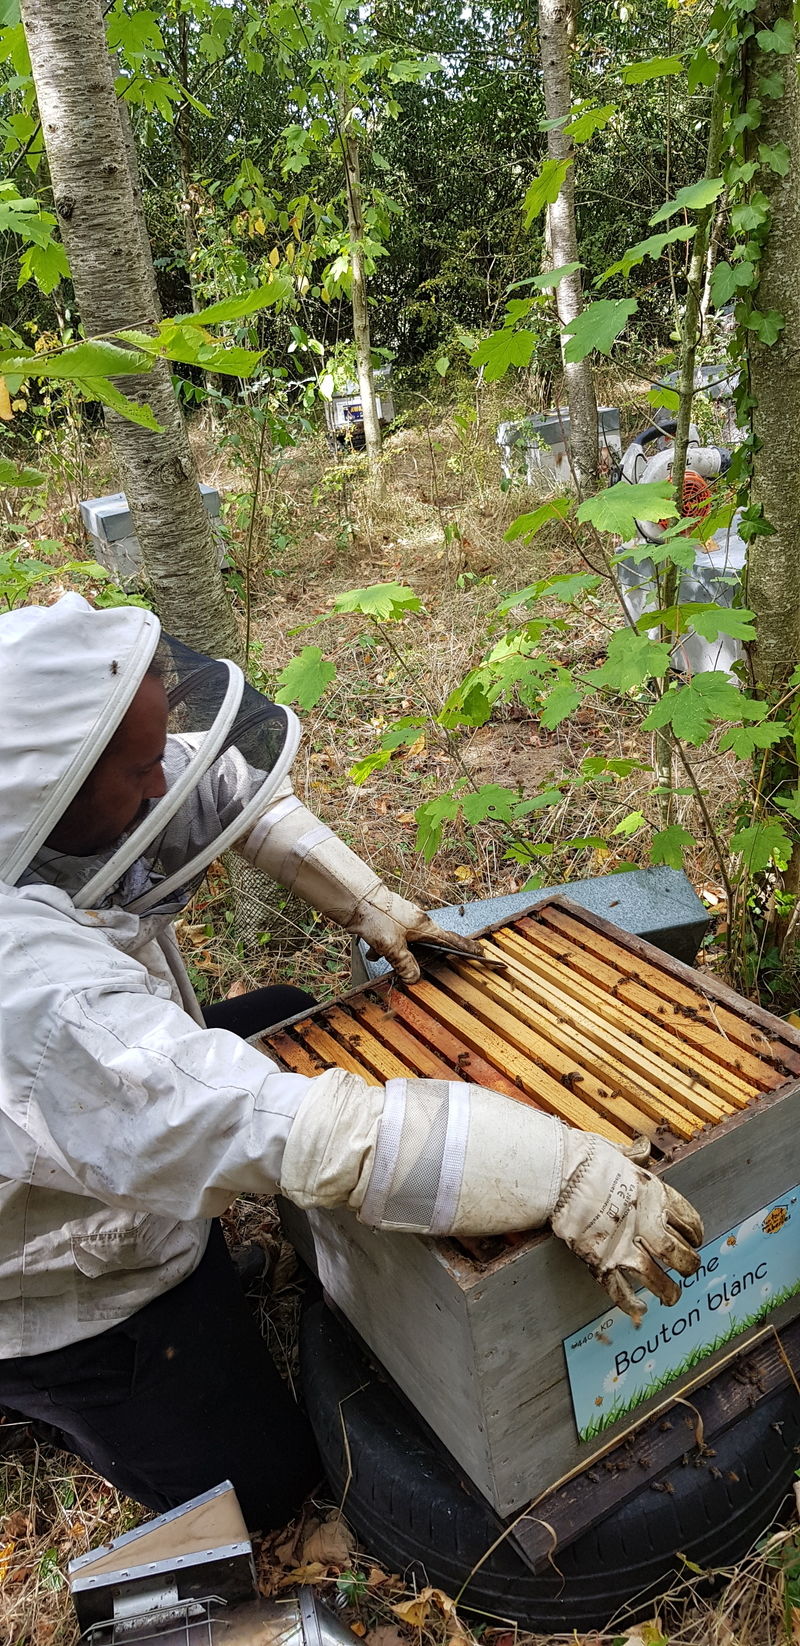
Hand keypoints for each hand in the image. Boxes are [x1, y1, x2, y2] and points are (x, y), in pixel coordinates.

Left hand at [360, 891, 484, 981]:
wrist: (354, 897)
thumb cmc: (376, 916)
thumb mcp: (392, 946)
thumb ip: (404, 964)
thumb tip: (414, 978)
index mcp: (425, 925)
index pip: (451, 940)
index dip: (465, 948)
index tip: (479, 953)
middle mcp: (417, 920)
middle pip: (425, 943)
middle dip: (414, 956)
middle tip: (415, 965)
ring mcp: (404, 918)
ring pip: (405, 942)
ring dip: (392, 951)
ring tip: (379, 953)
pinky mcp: (390, 919)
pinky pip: (391, 938)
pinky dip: (382, 945)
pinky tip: (372, 949)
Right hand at [551, 1129, 702, 1323]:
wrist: (563, 1173)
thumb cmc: (590, 1159)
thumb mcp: (619, 1152)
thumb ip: (634, 1156)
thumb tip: (642, 1148)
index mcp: (655, 1197)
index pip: (689, 1221)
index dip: (695, 1234)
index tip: (695, 1239)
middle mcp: (645, 1225)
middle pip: (679, 1254)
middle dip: (688, 1265)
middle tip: (689, 1269)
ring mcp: (624, 1246)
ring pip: (656, 1278)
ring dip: (669, 1291)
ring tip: (673, 1297)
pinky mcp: (601, 1261)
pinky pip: (621, 1291)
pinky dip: (631, 1304)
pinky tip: (640, 1309)